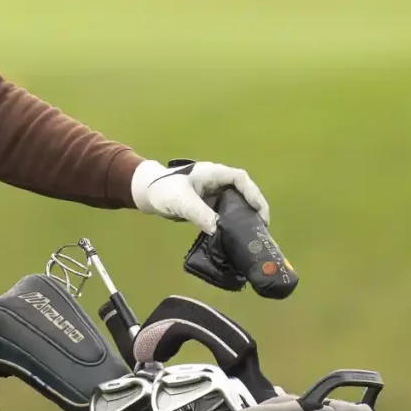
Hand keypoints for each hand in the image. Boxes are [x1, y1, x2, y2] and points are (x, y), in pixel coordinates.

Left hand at [131, 159, 269, 235]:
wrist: (147, 194)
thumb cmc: (163, 190)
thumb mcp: (182, 201)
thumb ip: (200, 214)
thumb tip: (219, 230)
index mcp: (213, 174)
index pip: (240, 179)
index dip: (253, 193)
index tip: (259, 210)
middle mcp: (217, 182)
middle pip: (243, 191)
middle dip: (255, 206)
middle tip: (262, 226)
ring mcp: (213, 194)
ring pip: (236, 203)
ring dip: (246, 216)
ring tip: (255, 233)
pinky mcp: (208, 206)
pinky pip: (226, 213)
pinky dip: (233, 223)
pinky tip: (236, 236)